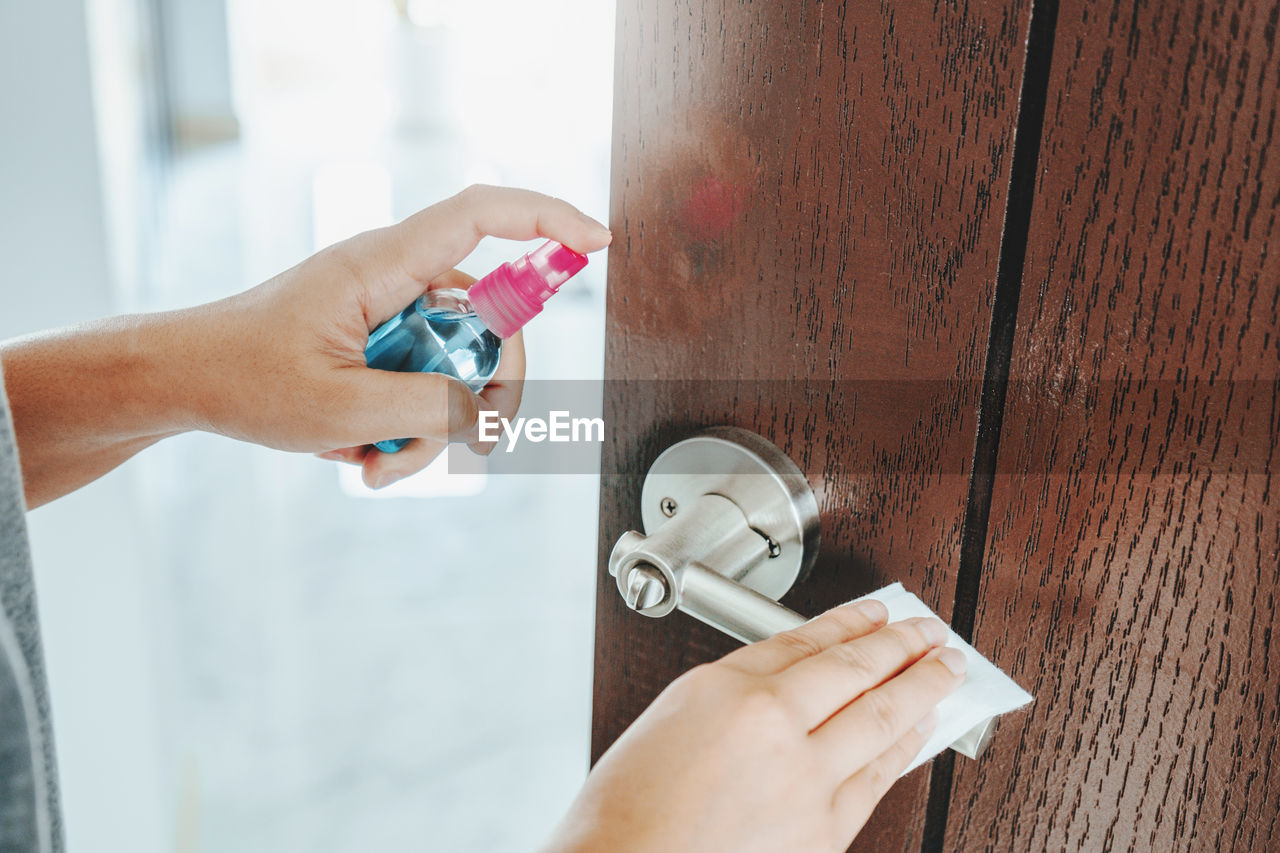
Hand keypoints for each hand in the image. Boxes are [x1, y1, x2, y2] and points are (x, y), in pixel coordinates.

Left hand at [189, 185, 610, 487]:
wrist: (182, 380)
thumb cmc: (242, 377)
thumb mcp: (339, 408)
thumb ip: (425, 407)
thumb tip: (480, 412)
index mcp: (381, 265)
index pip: (481, 215)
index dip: (546, 219)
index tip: (597, 242)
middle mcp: (393, 277)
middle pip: (488, 319)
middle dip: (488, 390)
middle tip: (473, 444)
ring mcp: (388, 309)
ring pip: (456, 364)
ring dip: (433, 427)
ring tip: (379, 464)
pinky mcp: (380, 340)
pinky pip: (425, 382)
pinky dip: (408, 427)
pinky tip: (365, 456)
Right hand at [543, 600, 966, 852]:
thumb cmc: (627, 814)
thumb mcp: (668, 723)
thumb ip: (732, 696)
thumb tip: (788, 687)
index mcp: (723, 687)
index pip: (805, 639)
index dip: (849, 622)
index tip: (875, 614)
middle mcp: (770, 724)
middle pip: (855, 670)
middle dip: (902, 646)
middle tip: (928, 633)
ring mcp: (803, 778)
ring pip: (882, 718)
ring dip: (922, 687)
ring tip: (944, 670)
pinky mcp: (823, 831)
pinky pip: (877, 777)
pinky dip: (904, 747)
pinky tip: (919, 731)